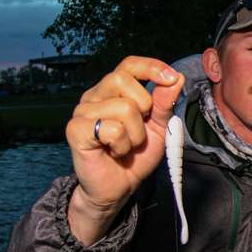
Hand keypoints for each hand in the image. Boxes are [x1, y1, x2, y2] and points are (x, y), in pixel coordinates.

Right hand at [65, 56, 184, 244]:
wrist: (119, 187)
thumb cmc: (136, 155)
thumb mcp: (158, 127)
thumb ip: (165, 103)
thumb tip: (176, 78)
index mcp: (113, 91)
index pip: (129, 65)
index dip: (151, 67)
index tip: (171, 78)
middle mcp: (95, 96)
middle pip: (123, 80)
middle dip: (143, 108)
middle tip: (140, 130)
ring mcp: (82, 112)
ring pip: (123, 108)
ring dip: (135, 134)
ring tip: (127, 145)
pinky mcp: (76, 130)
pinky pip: (112, 129)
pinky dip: (122, 145)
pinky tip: (114, 151)